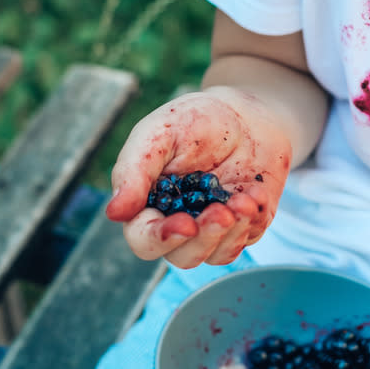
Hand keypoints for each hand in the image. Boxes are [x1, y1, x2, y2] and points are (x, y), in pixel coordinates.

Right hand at [105, 87, 291, 268]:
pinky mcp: (242, 226)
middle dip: (205, 238)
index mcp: (148, 204)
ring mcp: (212, 228)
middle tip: (223, 211)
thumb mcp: (158, 133)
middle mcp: (177, 223)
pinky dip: (252, 220)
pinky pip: (246, 239)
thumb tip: (114, 213)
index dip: (161, 239)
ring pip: (216, 255)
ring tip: (244, 198)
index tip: (186, 225)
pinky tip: (255, 192)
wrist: (245, 114)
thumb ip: (133, 170)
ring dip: (232, 231)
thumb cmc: (194, 119)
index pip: (144, 239)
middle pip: (182, 256)